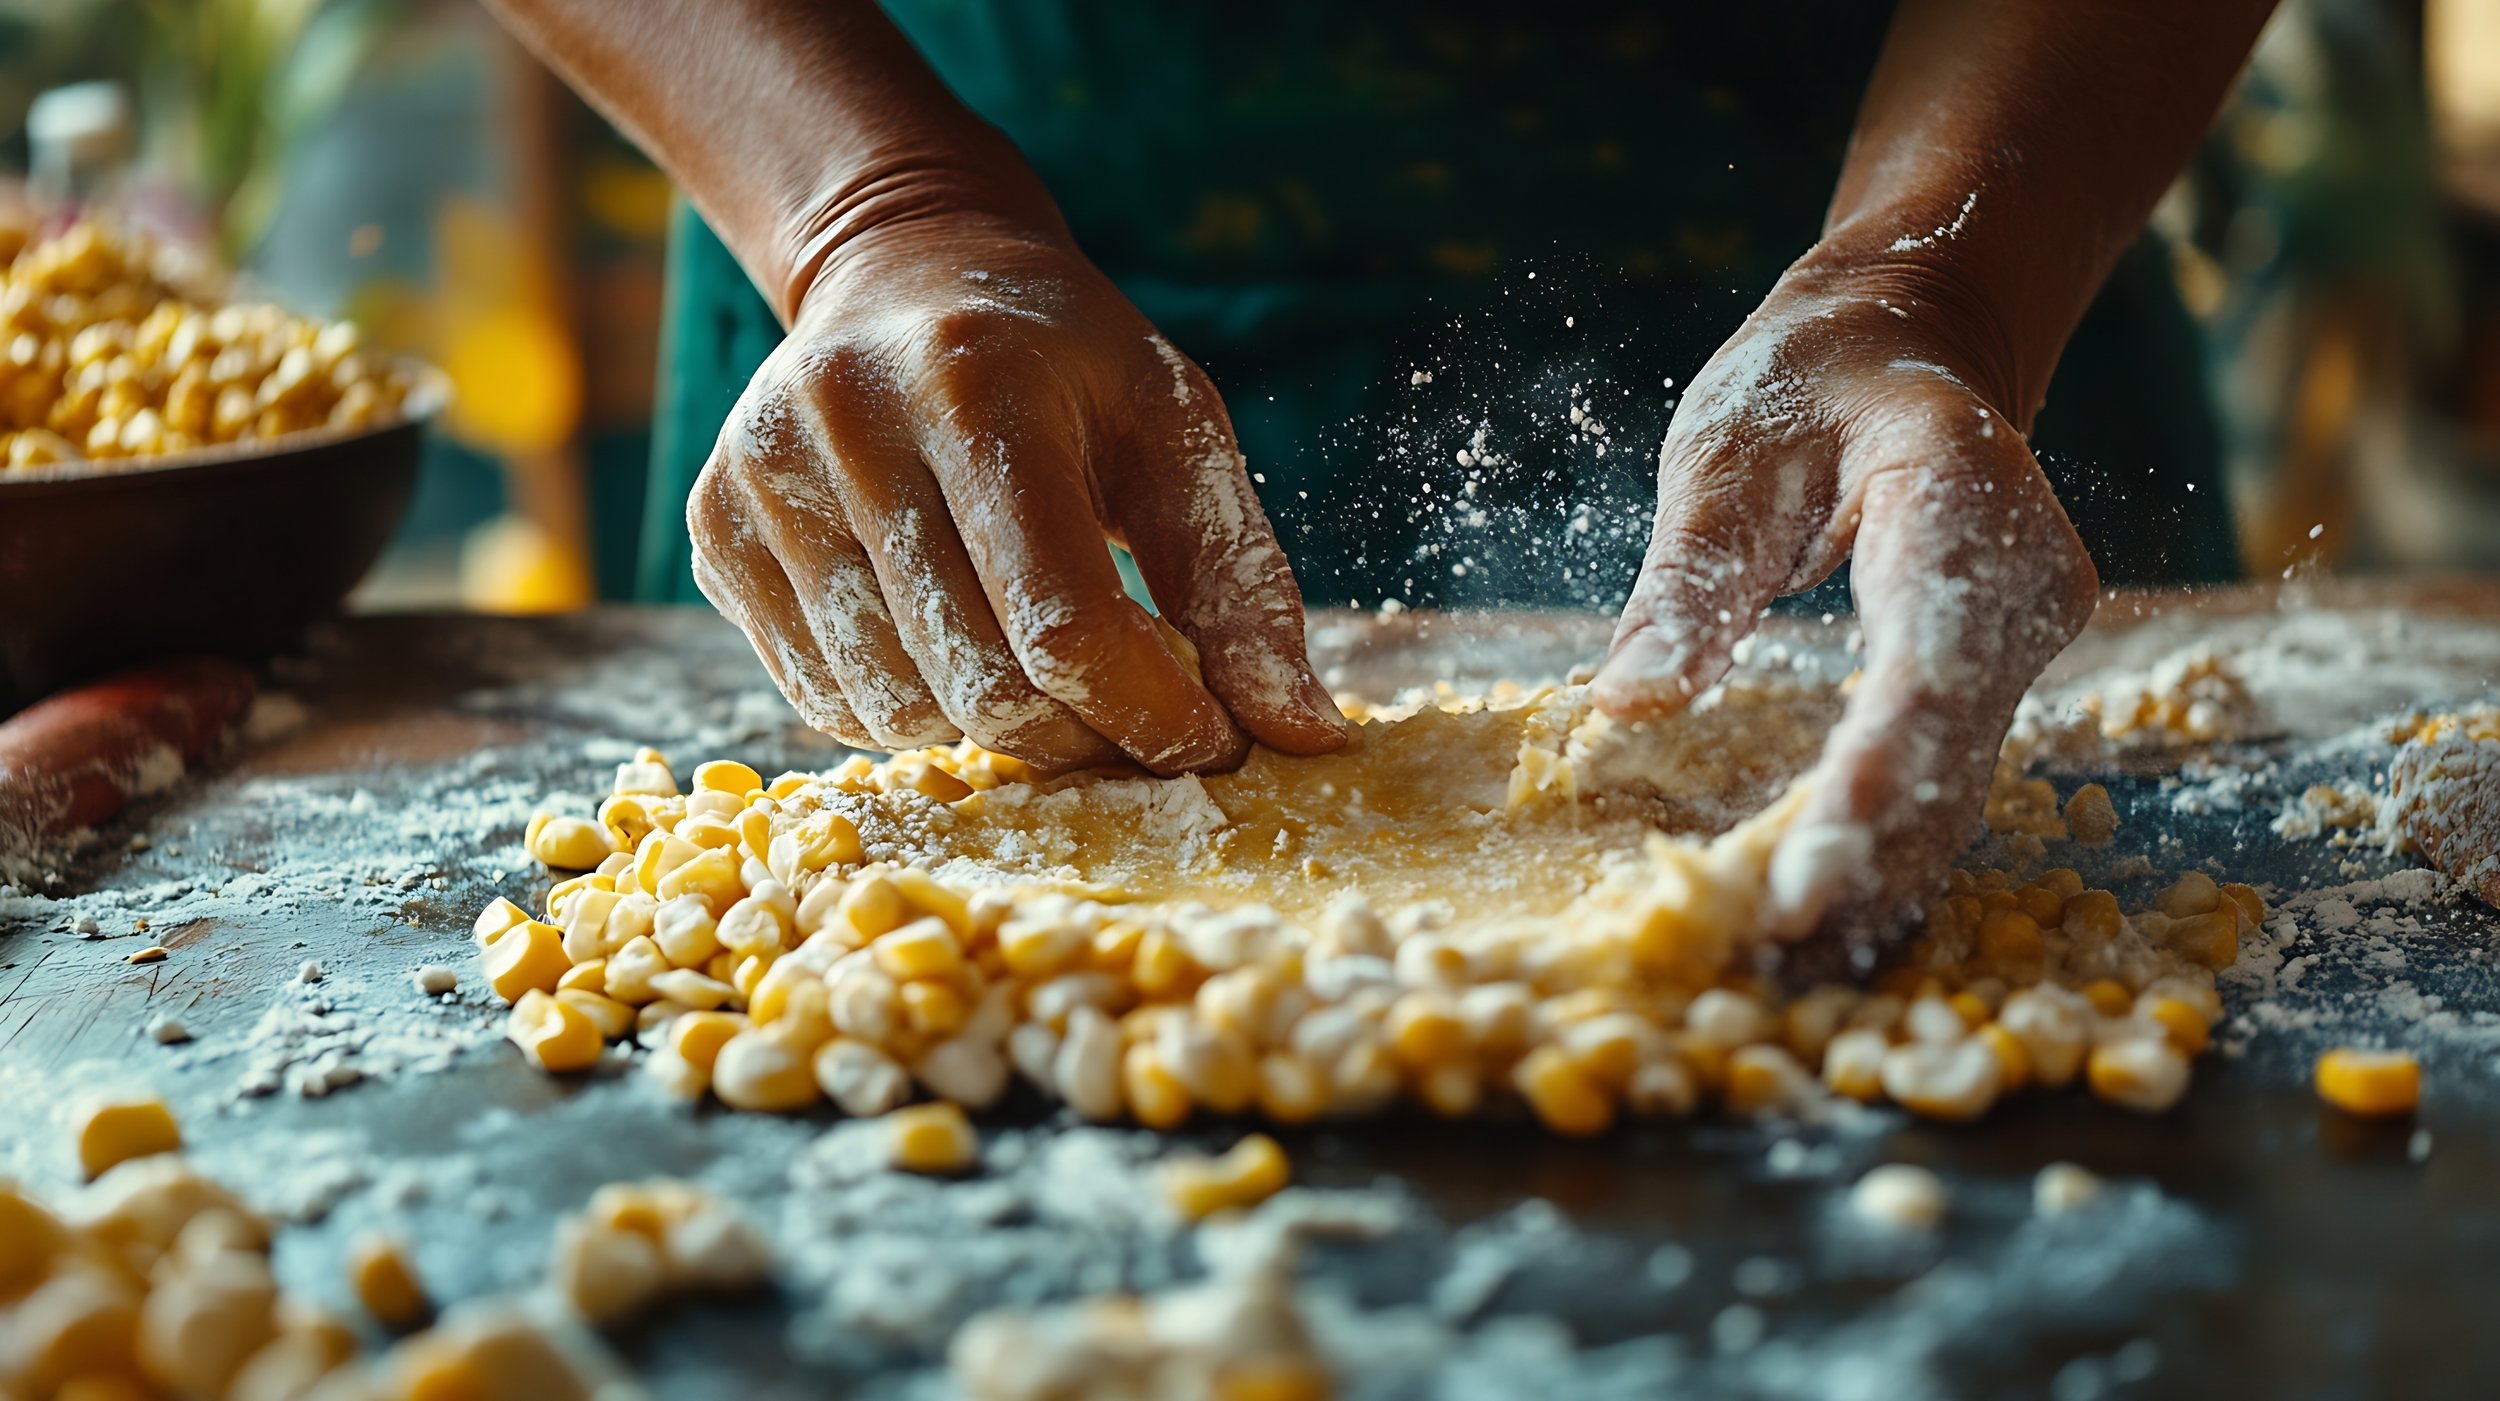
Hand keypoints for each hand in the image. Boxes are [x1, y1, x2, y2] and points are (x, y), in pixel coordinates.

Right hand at [687, 212, 1346, 775]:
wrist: (906, 274)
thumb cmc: (1065, 363)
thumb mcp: (1177, 432)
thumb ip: (1241, 584)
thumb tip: (1302, 737)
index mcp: (973, 381)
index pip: (1063, 620)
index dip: (1150, 712)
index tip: (1209, 740)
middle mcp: (844, 425)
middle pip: (979, 682)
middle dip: (1085, 738)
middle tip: (1139, 724)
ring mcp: (761, 482)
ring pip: (898, 711)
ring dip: (1000, 732)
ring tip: (1053, 680)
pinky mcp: (714, 533)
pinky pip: (828, 702)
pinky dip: (917, 712)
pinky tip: (958, 646)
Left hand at [1591, 257, 2098, 935]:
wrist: (1908, 347)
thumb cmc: (1808, 385)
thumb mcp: (1725, 454)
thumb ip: (1689, 579)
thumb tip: (1626, 703)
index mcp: (1962, 494)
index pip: (1928, 662)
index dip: (1873, 779)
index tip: (1805, 875)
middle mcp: (2027, 578)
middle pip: (1954, 747)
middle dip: (1866, 856)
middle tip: (1767, 948)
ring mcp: (2028, 631)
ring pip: (1960, 782)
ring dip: (1878, 872)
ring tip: (1779, 959)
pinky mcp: (2001, 671)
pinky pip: (1948, 774)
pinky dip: (1885, 841)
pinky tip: (1821, 909)